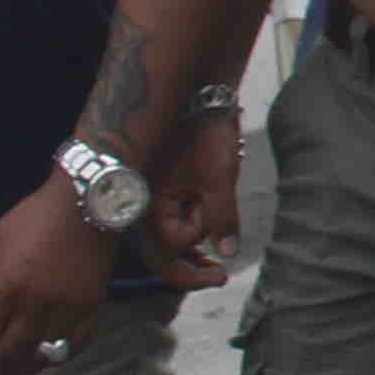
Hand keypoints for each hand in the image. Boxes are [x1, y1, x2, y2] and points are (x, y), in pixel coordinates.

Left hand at [0, 181, 111, 374]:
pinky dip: (61, 357)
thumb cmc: (33, 219)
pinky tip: (46, 360)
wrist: (87, 202)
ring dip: (20, 369)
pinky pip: (77, 343)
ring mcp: (69, 307)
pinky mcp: (93, 306)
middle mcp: (38, 303)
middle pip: (9, 349)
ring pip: (42, 352)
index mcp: (9, 285)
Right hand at [146, 108, 245, 289]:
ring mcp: (155, 197)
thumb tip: (228, 253)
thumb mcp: (219, 177)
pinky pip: (173, 218)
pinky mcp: (166, 187)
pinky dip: (191, 229)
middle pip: (163, 252)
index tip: (221, 275)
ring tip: (216, 263)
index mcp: (152, 206)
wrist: (200, 97)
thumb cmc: (205, 133)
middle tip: (218, 277)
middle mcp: (147, 206)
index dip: (190, 271)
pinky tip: (208, 235)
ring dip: (192, 249)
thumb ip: (221, 216)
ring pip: (169, 236)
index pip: (164, 256)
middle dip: (189, 267)